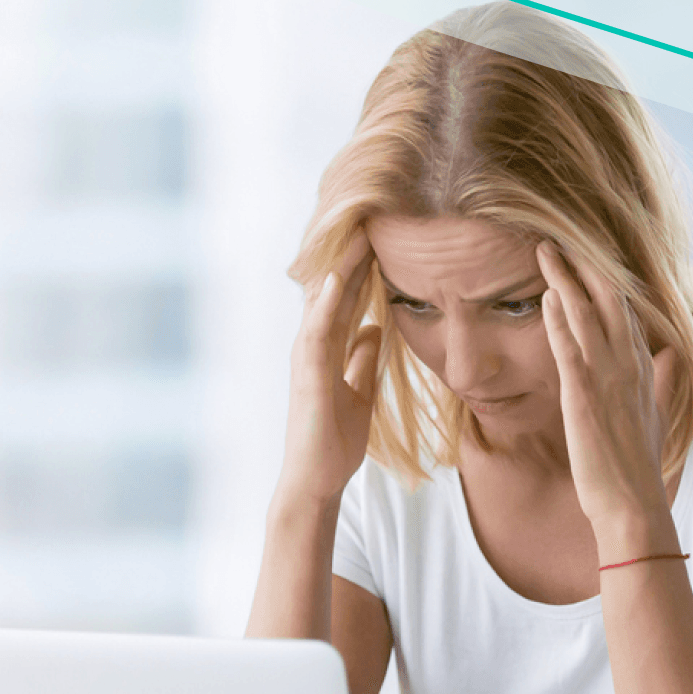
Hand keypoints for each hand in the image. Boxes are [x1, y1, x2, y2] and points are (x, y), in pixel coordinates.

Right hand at [276, 230, 382, 507]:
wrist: (316, 480)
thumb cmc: (334, 441)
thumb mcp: (359, 391)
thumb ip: (362, 359)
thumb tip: (374, 329)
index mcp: (327, 347)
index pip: (349, 296)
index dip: (365, 264)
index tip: (385, 232)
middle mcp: (313, 344)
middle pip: (335, 288)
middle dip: (353, 252)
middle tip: (373, 212)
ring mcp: (306, 357)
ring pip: (323, 299)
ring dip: (340, 264)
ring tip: (359, 229)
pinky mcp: (306, 374)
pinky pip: (318, 331)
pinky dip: (328, 302)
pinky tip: (340, 277)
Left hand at [535, 241, 679, 553]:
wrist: (632, 504)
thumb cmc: (637, 466)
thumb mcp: (657, 414)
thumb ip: (663, 380)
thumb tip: (673, 355)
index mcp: (644, 368)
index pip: (625, 310)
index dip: (605, 278)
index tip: (588, 253)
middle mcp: (630, 365)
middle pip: (608, 299)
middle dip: (584, 265)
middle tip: (560, 237)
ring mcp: (608, 378)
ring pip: (586, 315)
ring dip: (564, 280)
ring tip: (546, 251)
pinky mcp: (585, 396)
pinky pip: (570, 347)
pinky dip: (558, 319)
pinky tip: (547, 296)